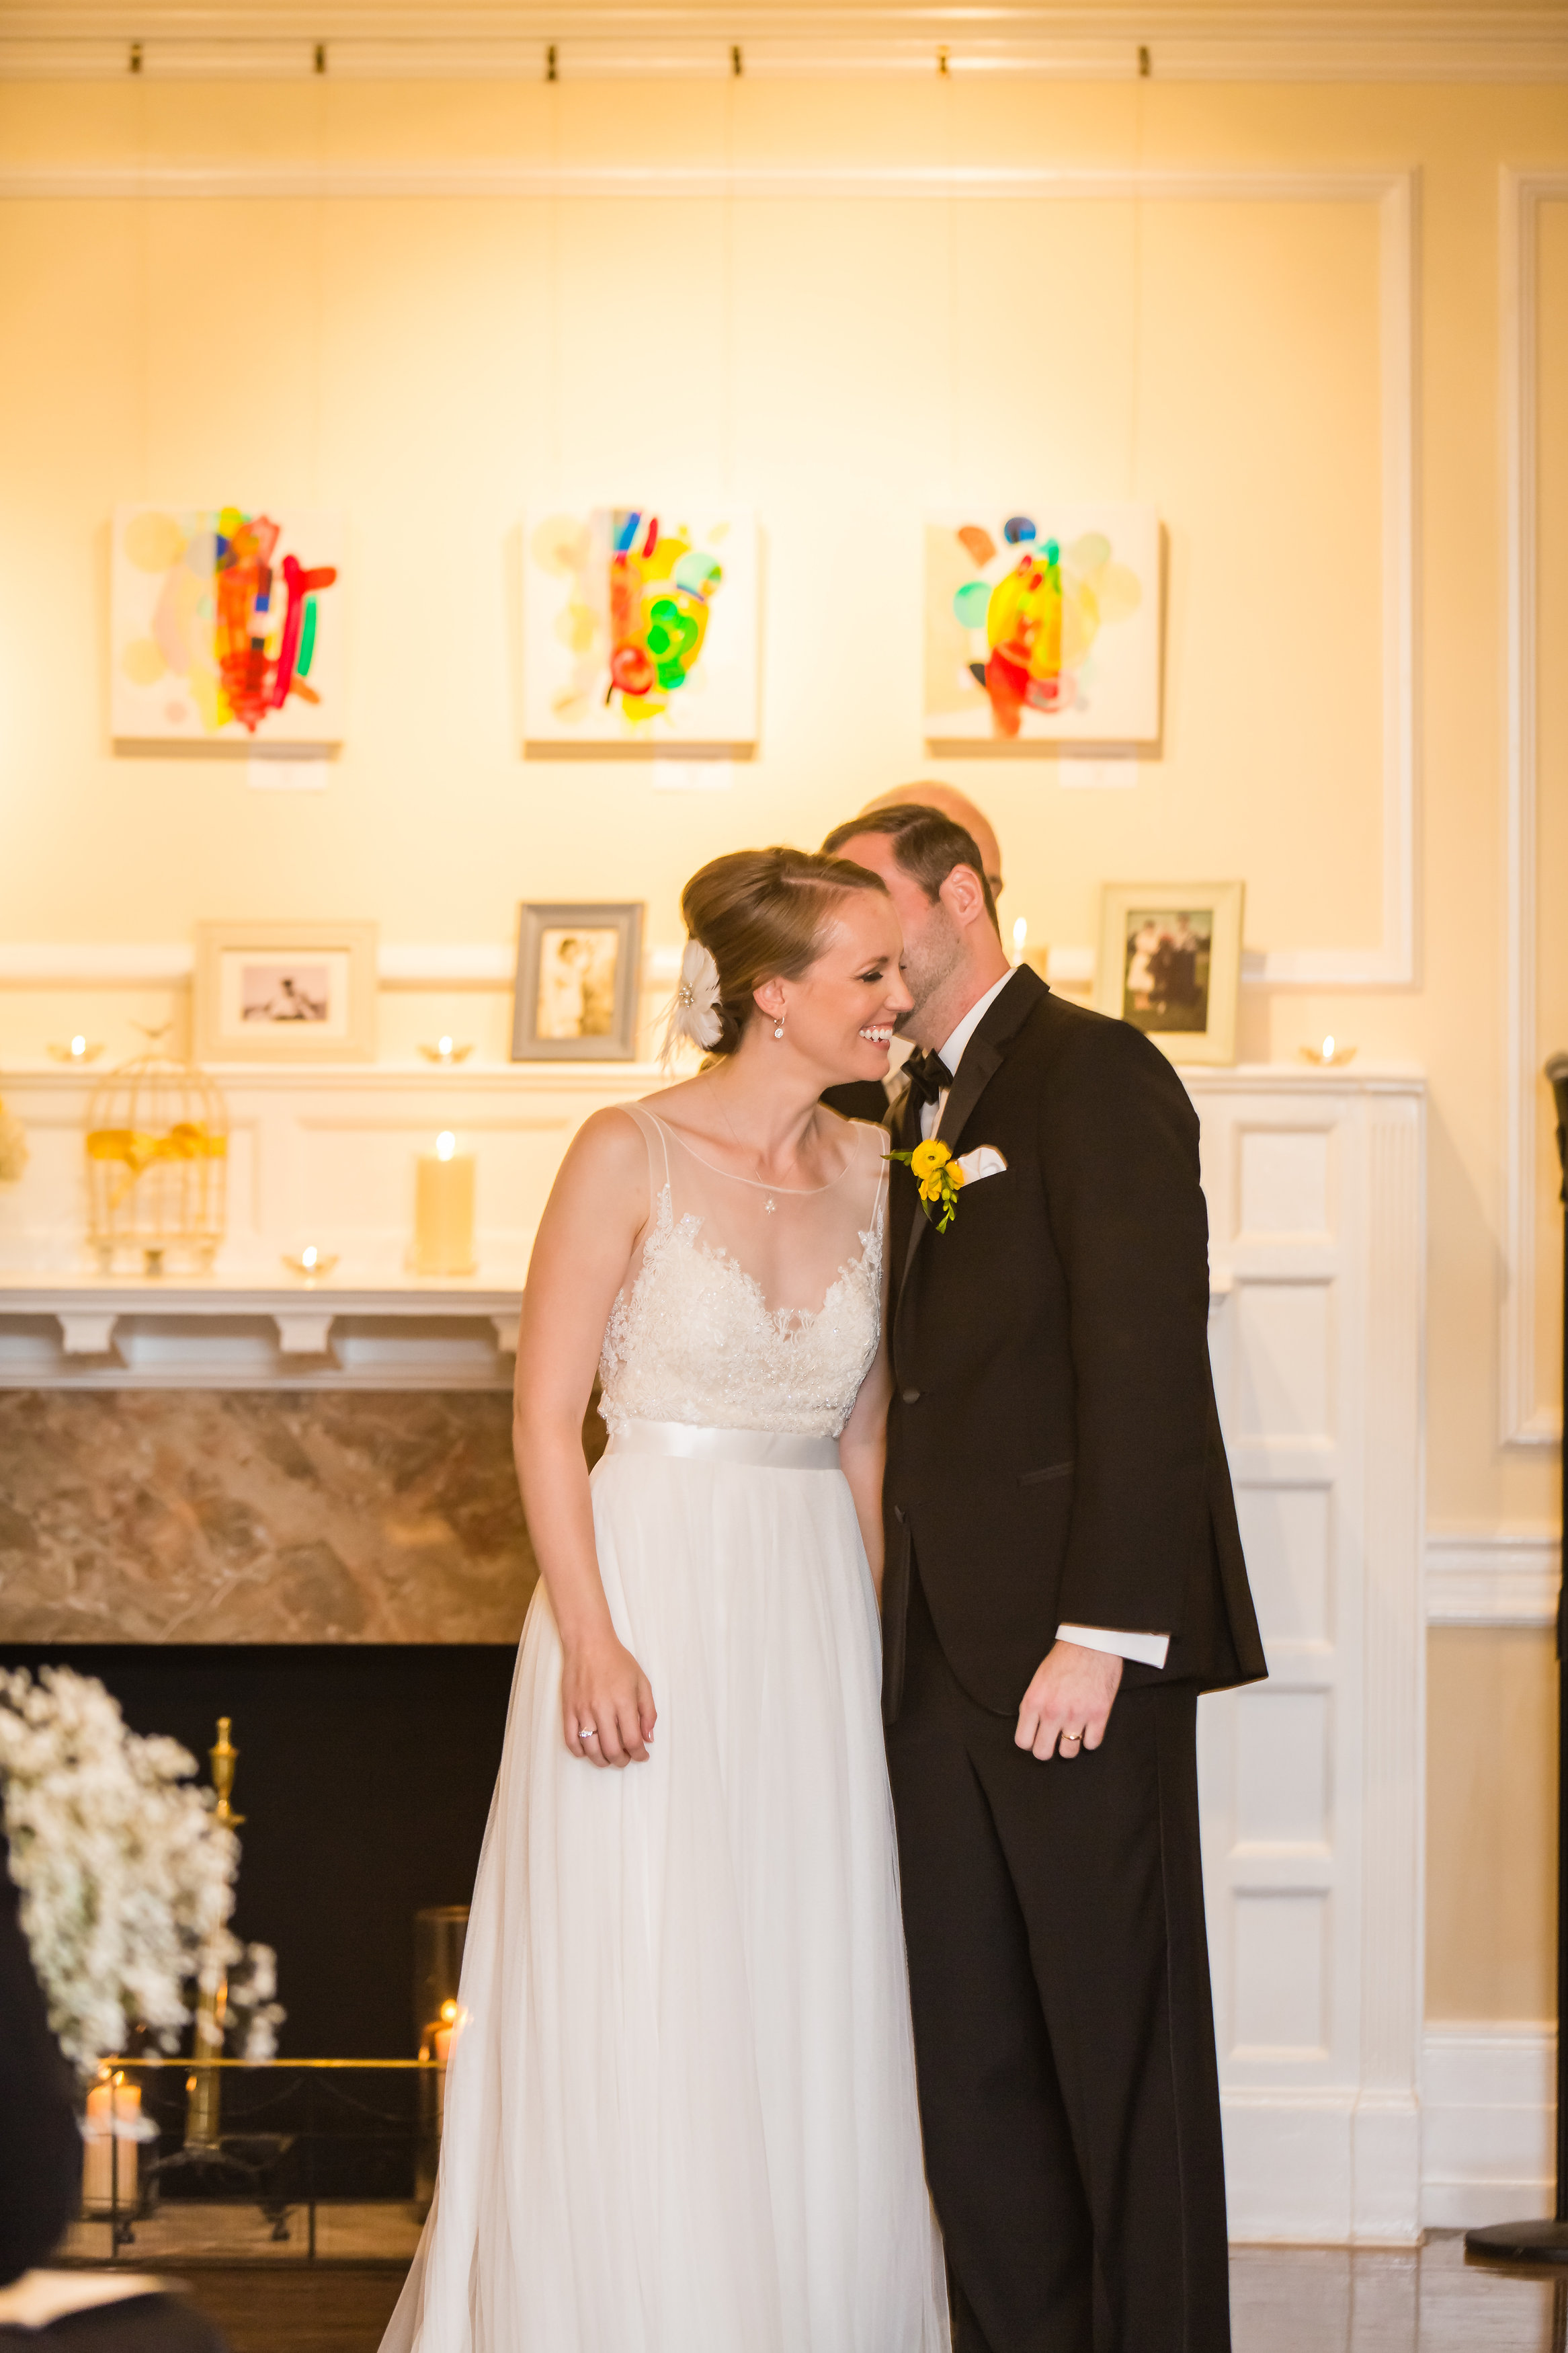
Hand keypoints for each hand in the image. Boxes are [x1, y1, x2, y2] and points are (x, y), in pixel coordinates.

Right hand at [561, 1627, 656, 1766]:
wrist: (588, 1644)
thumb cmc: (617, 1661)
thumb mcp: (642, 1682)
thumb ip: (648, 1711)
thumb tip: (648, 1738)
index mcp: (624, 1702)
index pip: (632, 1741)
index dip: (639, 1754)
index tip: (642, 1756)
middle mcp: (602, 1709)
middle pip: (612, 1750)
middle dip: (622, 1761)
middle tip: (626, 1758)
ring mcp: (583, 1711)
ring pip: (591, 1750)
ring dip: (602, 1761)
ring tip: (609, 1758)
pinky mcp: (568, 1710)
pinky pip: (571, 1741)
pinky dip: (580, 1752)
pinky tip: (588, 1750)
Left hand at [1015, 1641, 1121, 1761]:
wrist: (1091, 1642)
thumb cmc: (1064, 1657)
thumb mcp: (1038, 1680)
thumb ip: (1034, 1705)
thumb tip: (1032, 1727)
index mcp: (1033, 1701)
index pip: (1023, 1741)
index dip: (1030, 1742)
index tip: (1036, 1738)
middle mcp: (1052, 1712)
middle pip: (1043, 1753)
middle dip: (1047, 1749)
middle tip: (1054, 1739)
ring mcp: (1076, 1715)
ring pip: (1068, 1753)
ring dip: (1070, 1745)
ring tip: (1073, 1733)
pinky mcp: (1099, 1715)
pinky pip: (1092, 1744)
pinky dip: (1090, 1739)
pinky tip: (1089, 1727)